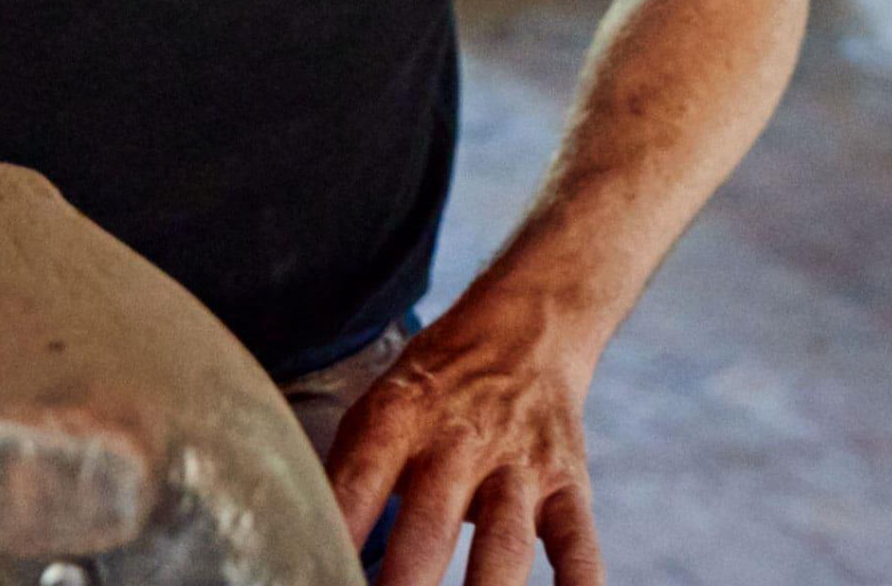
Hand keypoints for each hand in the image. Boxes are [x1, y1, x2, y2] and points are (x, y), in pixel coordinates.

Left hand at [325, 292, 604, 585]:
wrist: (524, 330)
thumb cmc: (434, 386)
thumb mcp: (382, 404)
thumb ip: (355, 468)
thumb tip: (313, 535)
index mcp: (398, 415)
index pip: (358, 480)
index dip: (339, 529)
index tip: (321, 569)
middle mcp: (458, 439)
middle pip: (430, 520)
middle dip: (407, 579)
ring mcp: (518, 464)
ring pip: (505, 542)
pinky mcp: (568, 484)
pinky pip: (578, 546)